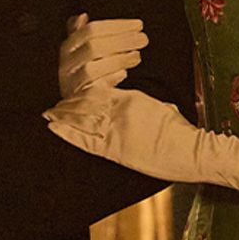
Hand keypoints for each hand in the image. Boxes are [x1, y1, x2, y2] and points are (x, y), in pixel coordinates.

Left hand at [45, 89, 201, 181]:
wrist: (189, 150)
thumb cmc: (179, 130)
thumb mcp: (159, 107)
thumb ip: (142, 103)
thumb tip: (134, 102)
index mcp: (130, 98)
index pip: (98, 89)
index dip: (81, 90)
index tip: (70, 91)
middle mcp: (119, 110)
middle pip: (85, 102)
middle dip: (68, 103)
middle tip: (53, 103)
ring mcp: (116, 129)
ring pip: (82, 118)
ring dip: (64, 116)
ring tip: (50, 114)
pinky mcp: (116, 149)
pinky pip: (87, 140)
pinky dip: (68, 133)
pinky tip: (55, 128)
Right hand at [58, 13, 147, 96]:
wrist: (76, 109)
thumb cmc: (83, 74)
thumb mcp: (79, 52)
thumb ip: (80, 33)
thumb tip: (82, 16)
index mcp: (67, 48)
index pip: (91, 30)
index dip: (117, 26)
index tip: (138, 25)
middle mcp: (66, 64)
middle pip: (93, 48)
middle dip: (122, 41)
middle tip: (143, 39)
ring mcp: (71, 83)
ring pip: (92, 68)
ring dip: (119, 60)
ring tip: (137, 55)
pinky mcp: (80, 100)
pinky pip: (95, 89)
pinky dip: (111, 78)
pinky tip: (124, 73)